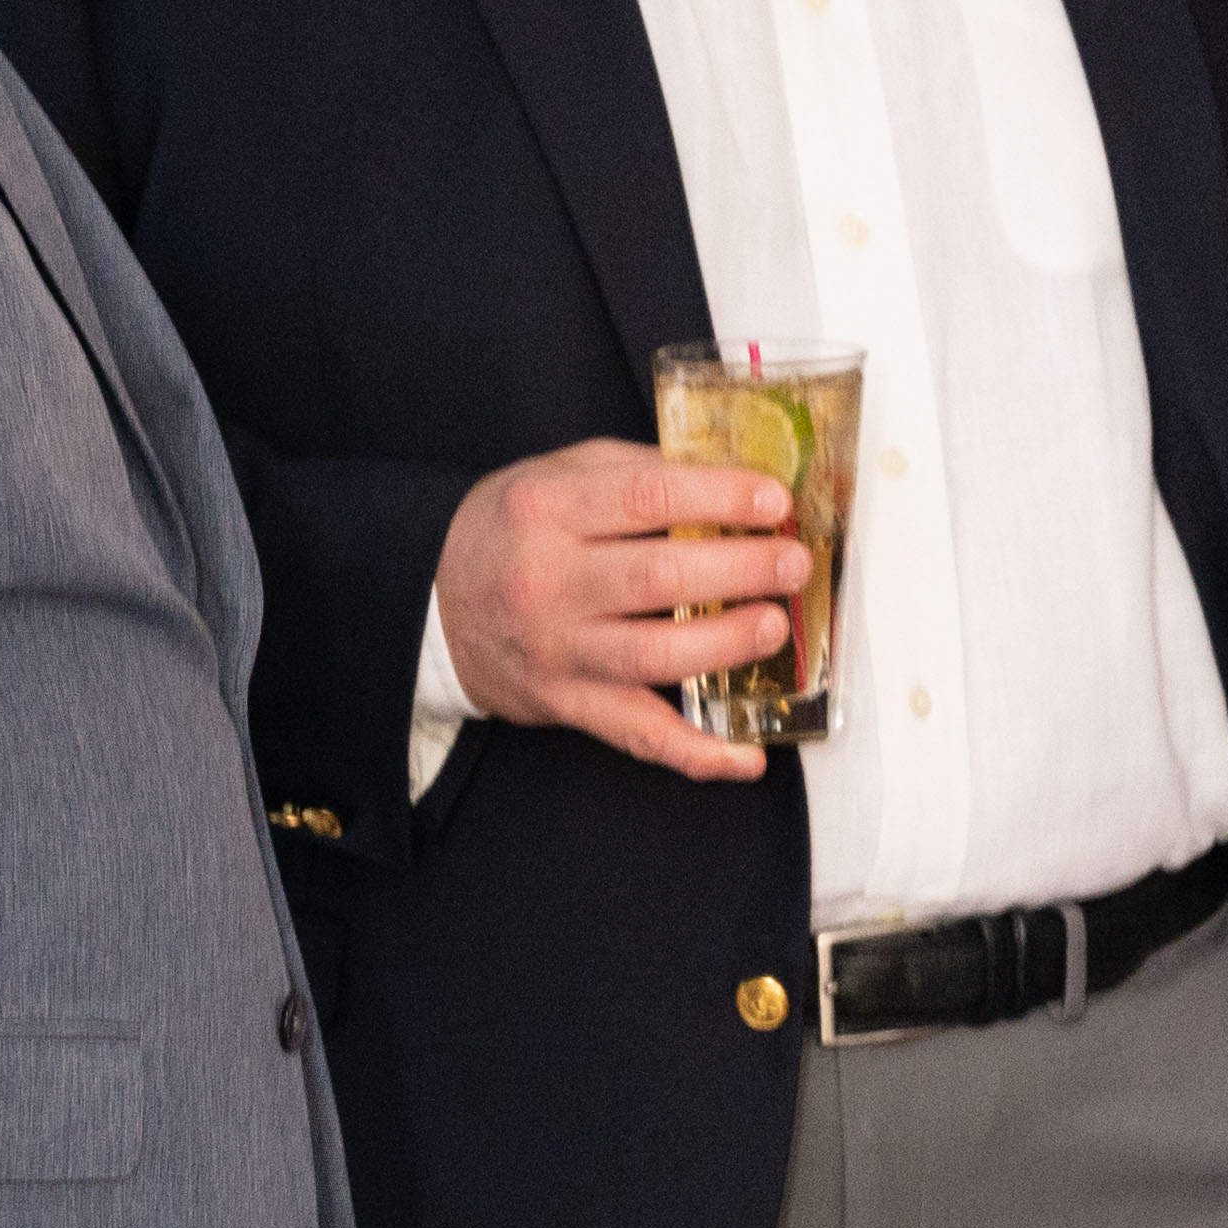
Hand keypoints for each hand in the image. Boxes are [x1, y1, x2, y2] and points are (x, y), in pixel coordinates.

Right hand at [439, 440, 806, 783]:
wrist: (435, 604)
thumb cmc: (510, 533)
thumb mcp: (557, 475)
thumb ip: (636, 472)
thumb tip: (732, 479)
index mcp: (549, 510)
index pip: (648, 498)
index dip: (721, 498)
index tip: (774, 501)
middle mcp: (549, 581)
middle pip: (660, 578)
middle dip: (743, 569)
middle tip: (792, 564)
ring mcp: (559, 650)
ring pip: (657, 657)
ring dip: (730, 643)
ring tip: (775, 625)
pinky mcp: (568, 703)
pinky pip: (640, 735)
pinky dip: (699, 753)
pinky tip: (748, 755)